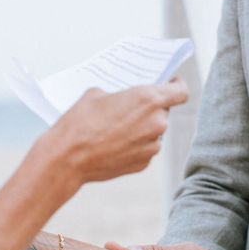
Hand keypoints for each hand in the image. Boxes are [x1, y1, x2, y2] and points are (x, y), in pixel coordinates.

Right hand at [34, 79, 188, 188]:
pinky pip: (144, 149)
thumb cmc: (79, 123)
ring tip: (117, 130)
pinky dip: (134, 146)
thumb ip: (121, 95)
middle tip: (129, 110)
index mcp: (149, 99)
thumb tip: (125, 101)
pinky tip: (114, 145)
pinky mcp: (143, 163)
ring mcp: (151, 146)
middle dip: (149, 110)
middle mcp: (157, 123)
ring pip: (154, 132)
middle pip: (163, 112)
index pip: (181, 91)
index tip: (170, 86)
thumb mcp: (97, 94)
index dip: (176, 87)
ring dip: (142, 129)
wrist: (67, 158)